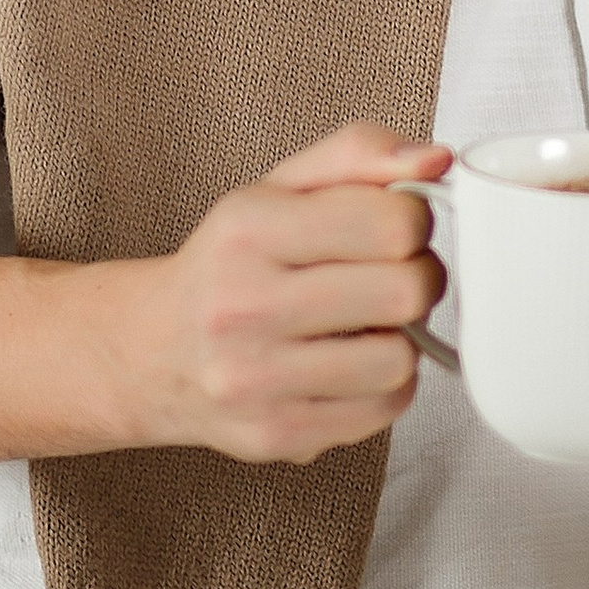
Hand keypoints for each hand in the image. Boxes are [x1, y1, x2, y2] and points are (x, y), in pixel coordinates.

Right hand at [116, 123, 448, 465]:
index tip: (396, 227)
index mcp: (248, 229)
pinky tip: (350, 363)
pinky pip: (384, 410)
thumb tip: (436, 161)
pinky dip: (383, 384)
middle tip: (393, 276)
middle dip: (417, 278)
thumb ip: (359, 153)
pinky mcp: (276, 435)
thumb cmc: (231, 264)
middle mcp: (243, 306)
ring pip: (400, 359)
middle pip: (405, 292)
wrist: (152, 352)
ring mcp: (256, 379)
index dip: (414, 221)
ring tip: (367, 324)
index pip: (391, 222)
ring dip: (400, 338)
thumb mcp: (280, 187)